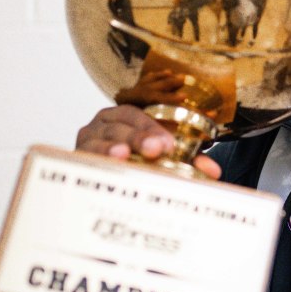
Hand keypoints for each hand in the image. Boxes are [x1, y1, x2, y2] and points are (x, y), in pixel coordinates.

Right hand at [75, 105, 221, 178]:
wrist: (102, 177)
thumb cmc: (135, 161)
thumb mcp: (163, 159)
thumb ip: (188, 162)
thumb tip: (213, 172)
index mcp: (124, 117)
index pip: (136, 114)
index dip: (150, 127)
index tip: (167, 144)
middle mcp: (103, 124)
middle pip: (119, 127)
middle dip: (137, 137)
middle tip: (155, 149)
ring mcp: (87, 140)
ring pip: (98, 140)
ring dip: (112, 148)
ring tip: (123, 154)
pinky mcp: (76, 157)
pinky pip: (84, 157)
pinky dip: (95, 161)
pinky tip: (106, 165)